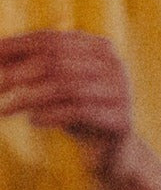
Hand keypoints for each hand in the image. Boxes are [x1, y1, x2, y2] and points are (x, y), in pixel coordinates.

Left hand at [0, 30, 160, 189]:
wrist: (114, 150)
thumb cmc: (79, 112)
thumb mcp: (59, 87)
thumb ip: (36, 68)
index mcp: (100, 48)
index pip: (52, 39)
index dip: (18, 47)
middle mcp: (114, 65)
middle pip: (58, 61)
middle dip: (20, 73)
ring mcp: (120, 91)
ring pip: (68, 86)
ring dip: (29, 98)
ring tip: (3, 110)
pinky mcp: (119, 119)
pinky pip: (81, 112)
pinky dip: (52, 115)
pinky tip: (33, 121)